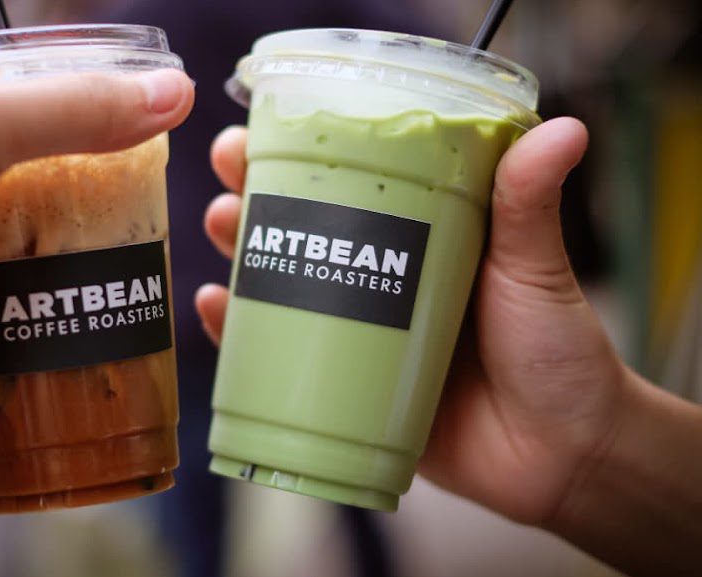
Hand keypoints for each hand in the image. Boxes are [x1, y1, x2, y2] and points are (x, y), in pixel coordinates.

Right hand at [197, 119, 631, 524]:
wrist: (564, 457)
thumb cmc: (558, 353)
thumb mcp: (534, 270)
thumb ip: (530, 205)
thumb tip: (564, 128)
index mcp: (421, 238)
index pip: (351, 181)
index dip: (300, 153)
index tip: (261, 132)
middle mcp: (381, 278)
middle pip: (302, 228)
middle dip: (253, 199)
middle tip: (228, 184)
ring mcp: (360, 334)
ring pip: (282, 286)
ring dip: (239, 254)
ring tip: (220, 230)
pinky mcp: (345, 388)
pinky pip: (280, 357)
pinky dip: (239, 333)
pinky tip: (216, 308)